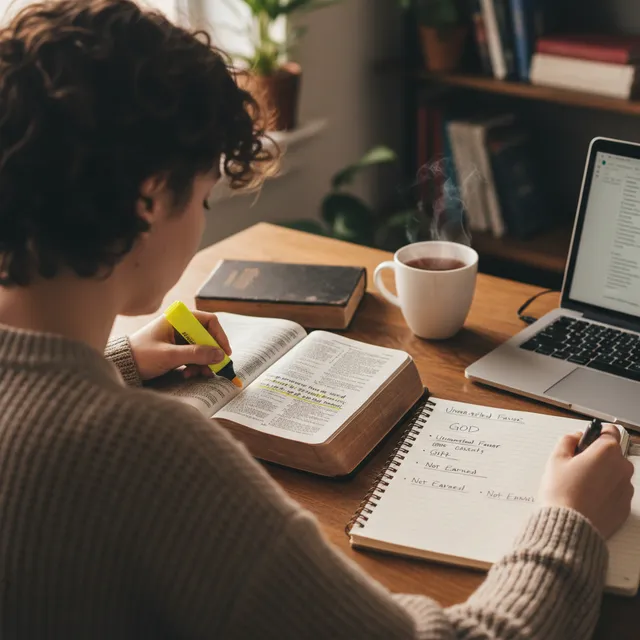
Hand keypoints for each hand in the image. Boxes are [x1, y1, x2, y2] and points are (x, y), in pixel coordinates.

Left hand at [128, 310, 231, 380]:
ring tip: (199, 374)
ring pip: (202, 348)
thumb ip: (196, 354)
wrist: (122, 367)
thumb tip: (220, 354)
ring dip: (203, 362)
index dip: (219, 336)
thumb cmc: (142, 356)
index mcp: (177, 318)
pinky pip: (193, 356)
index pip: (208, 321)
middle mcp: (180, 325)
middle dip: (211, 353)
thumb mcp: (170, 356)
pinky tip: (189, 374)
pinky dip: (195, 365)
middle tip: (215, 368)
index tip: (224, 352)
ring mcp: (178, 338)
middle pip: (206, 336)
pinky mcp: (176, 350)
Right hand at [539, 425, 634, 539]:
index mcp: (607, 451)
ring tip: (580, 485)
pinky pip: (616, 491)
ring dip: (602, 474)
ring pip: (615, 472)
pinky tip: (588, 498)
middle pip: (612, 453)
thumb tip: (576, 437)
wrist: (570, 527)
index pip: (608, 431)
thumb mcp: (556, 458)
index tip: (583, 443)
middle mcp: (622, 467)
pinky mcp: (625, 506)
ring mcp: (626, 488)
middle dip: (597, 456)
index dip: (594, 434)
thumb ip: (567, 440)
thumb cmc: (562, 493)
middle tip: (576, 467)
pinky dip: (605, 491)